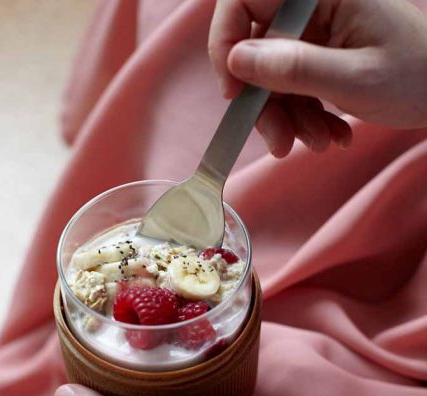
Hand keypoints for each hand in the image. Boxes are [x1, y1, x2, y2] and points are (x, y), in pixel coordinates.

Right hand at [209, 0, 426, 156]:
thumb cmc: (416, 77)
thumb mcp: (354, 79)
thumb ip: (294, 68)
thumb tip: (237, 60)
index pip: (245, 0)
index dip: (227, 44)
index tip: (235, 93)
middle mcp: (313, 4)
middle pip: (254, 47)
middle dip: (263, 102)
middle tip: (281, 142)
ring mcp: (315, 30)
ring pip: (269, 73)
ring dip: (287, 117)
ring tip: (320, 142)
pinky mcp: (318, 54)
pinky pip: (290, 85)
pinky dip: (304, 116)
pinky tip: (330, 134)